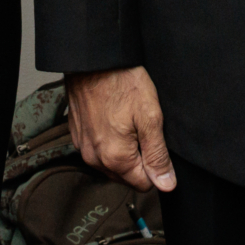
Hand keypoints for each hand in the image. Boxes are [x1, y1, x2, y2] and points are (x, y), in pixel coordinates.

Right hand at [65, 66, 177, 192]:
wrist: (93, 60)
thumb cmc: (122, 82)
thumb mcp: (150, 117)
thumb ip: (158, 155)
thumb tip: (167, 185)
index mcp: (115, 158)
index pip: (144, 185)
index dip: (156, 167)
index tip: (156, 143)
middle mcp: (95, 159)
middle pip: (127, 176)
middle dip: (139, 159)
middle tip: (142, 128)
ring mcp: (83, 147)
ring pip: (112, 164)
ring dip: (123, 151)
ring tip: (127, 121)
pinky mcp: (77, 135)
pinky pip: (98, 150)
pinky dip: (108, 140)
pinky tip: (113, 118)